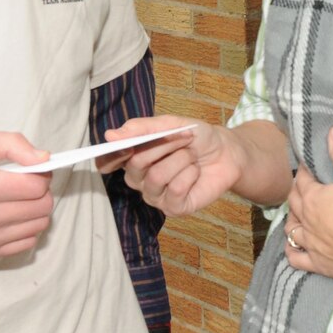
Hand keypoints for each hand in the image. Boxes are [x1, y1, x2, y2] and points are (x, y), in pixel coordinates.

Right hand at [0, 131, 53, 260]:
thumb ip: (14, 145)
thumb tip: (44, 159)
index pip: (36, 187)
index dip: (41, 173)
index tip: (32, 168)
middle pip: (41, 208)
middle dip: (41, 191)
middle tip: (26, 182)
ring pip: (38, 226)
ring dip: (35, 209)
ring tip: (17, 197)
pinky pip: (26, 243)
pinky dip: (26, 227)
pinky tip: (12, 214)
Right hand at [104, 116, 236, 216]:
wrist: (225, 152)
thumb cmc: (196, 138)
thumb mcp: (170, 124)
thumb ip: (142, 129)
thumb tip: (110, 136)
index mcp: (131, 157)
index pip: (107, 161)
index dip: (112, 155)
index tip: (129, 144)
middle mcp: (138, 179)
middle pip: (136, 164)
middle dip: (164, 145)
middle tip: (183, 138)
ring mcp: (154, 196)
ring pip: (156, 177)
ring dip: (180, 159)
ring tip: (191, 156)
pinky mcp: (173, 208)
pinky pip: (175, 190)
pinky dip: (190, 175)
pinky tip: (195, 172)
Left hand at [284, 125, 332, 282]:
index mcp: (313, 197)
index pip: (303, 179)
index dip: (305, 170)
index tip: (308, 165)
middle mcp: (307, 220)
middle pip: (294, 203)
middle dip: (296, 192)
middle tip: (303, 186)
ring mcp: (312, 243)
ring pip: (292, 230)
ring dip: (292, 221)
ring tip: (296, 215)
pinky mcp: (320, 264)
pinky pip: (297, 259)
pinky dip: (293, 252)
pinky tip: (294, 249)